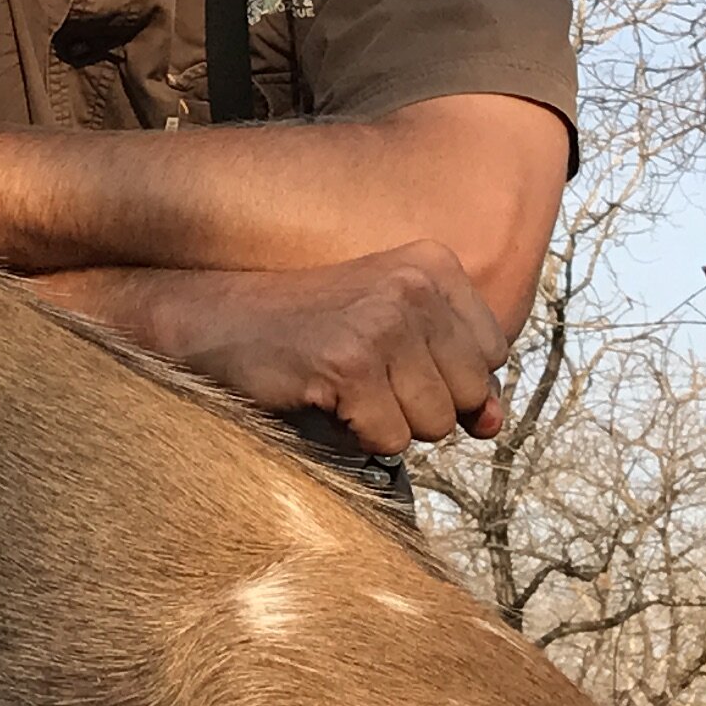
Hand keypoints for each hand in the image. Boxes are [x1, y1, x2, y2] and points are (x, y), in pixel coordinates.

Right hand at [34, 247, 514, 451]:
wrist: (211, 323)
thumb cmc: (301, 334)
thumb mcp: (390, 338)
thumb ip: (453, 377)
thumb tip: (494, 426)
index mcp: (433, 264)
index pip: (494, 354)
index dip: (446, 377)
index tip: (391, 361)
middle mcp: (416, 285)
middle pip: (471, 394)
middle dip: (419, 405)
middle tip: (359, 375)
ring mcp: (383, 322)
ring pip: (435, 424)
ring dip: (385, 423)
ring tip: (338, 385)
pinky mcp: (350, 364)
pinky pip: (390, 441)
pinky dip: (354, 438)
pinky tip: (319, 399)